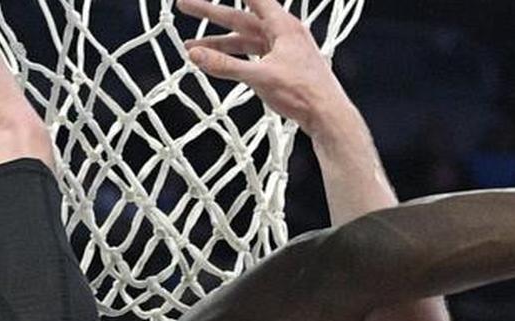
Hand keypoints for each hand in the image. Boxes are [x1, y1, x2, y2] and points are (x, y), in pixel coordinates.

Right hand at [176, 0, 352, 137]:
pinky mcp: (284, 68)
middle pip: (241, 18)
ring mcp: (284, 51)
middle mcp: (284, 34)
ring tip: (192, 48)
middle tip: (185, 5)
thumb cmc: (304, 93)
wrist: (329, 116)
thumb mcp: (260, 77)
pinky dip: (235, 58)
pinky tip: (220, 63)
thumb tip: (195, 56)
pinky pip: (253, 57)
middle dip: (212, 15)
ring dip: (220, 44)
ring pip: (246, 41)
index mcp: (283, 26)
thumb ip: (226, 66)